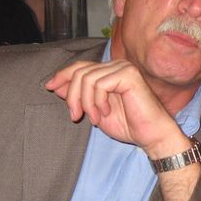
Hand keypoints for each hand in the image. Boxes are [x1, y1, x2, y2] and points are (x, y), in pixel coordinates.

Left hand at [45, 60, 182, 154]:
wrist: (151, 135)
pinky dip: (97, 102)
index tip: (49, 87)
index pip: (81, 66)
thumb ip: (79, 96)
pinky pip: (99, 84)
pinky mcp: (128, 75)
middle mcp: (117, 66)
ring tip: (93, 118)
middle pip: (80, 71)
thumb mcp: (95, 110)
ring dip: (85, 102)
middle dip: (72, 95)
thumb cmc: (129, 125)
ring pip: (87, 78)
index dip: (63, 75)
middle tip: (75, 116)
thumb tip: (55, 85)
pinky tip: (105, 113)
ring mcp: (123, 68)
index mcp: (111, 72)